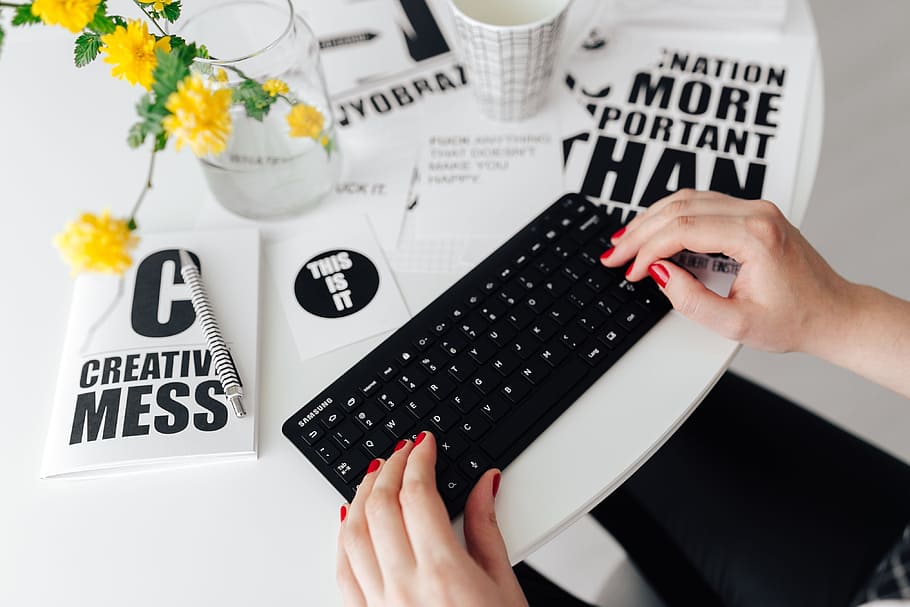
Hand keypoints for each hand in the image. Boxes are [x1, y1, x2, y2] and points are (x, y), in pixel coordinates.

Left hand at [336, 431, 527, 606]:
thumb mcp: (504, 585)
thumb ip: (487, 528)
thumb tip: (484, 485)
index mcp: (443, 572)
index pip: (418, 494)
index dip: (418, 459)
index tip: (424, 445)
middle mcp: (404, 587)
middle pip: (380, 506)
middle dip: (388, 468)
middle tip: (402, 451)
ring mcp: (380, 606)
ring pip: (352, 534)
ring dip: (361, 496)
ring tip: (375, 475)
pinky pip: (341, 571)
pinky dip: (343, 538)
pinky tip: (350, 521)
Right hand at [600, 190, 853, 353]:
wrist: (834, 314)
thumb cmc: (796, 320)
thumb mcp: (737, 324)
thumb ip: (691, 299)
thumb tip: (658, 272)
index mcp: (755, 236)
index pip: (683, 228)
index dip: (647, 250)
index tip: (629, 271)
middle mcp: (756, 213)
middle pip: (680, 207)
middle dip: (640, 232)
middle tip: (614, 255)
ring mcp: (755, 209)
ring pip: (688, 199)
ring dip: (651, 219)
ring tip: (625, 242)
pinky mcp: (752, 213)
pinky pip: (701, 203)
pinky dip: (671, 216)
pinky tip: (653, 231)